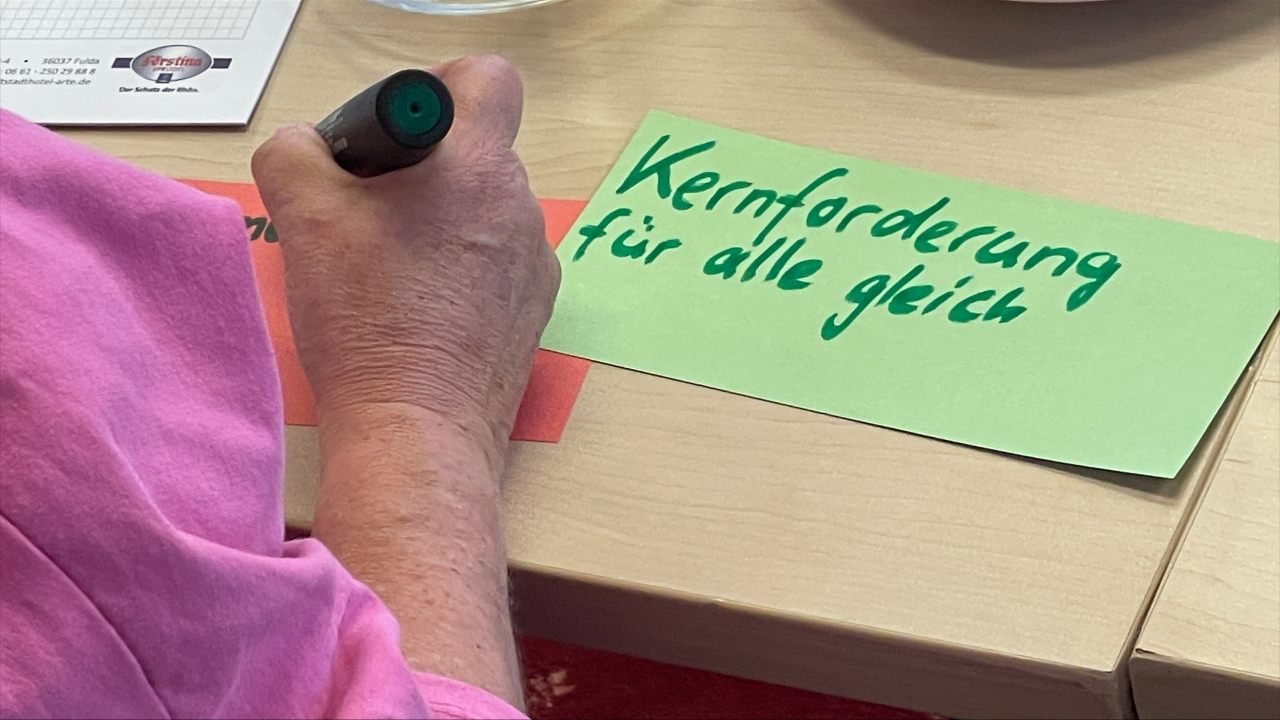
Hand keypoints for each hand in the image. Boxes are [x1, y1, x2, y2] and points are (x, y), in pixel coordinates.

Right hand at [251, 55, 558, 463]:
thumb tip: (304, 147)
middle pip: (475, 151)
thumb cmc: (367, 322)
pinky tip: (416, 309)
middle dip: (421, 168)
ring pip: (482, 212)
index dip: (435, 88)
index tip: (393, 134)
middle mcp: (521, 207)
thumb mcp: (305, 220)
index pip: (486, 79)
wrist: (418, 431)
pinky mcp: (534, 312)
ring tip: (387, 271)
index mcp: (479, 165)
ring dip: (439, 223)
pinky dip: (458, 272)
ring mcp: (536, 264)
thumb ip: (295, 154)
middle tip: (368, 212)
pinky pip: (494, 265)